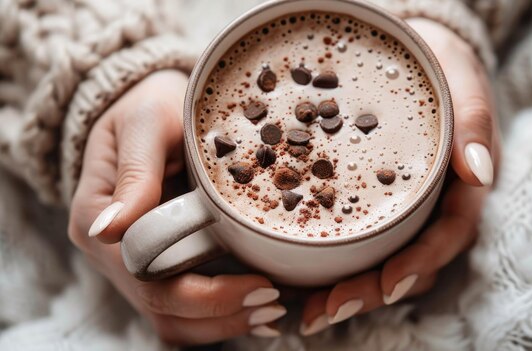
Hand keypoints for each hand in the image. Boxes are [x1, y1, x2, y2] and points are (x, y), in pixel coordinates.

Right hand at [68, 70, 284, 344]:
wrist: (154, 105)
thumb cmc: (150, 106)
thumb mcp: (146, 124)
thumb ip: (136, 173)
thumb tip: (110, 230)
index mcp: (96, 220)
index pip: (148, 278)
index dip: (205, 294)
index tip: (259, 284)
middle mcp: (110, 252)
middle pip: (163, 308)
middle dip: (223, 314)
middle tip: (276, 304)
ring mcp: (131, 263)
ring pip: (173, 318)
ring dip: (223, 322)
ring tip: (273, 312)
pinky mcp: (157, 262)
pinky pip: (184, 308)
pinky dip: (219, 315)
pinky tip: (258, 307)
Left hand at [299, 18, 498, 335]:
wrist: (421, 57)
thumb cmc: (443, 69)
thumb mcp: (462, 85)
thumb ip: (473, 124)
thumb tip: (481, 172)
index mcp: (461, 186)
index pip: (448, 235)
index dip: (420, 263)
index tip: (389, 284)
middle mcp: (436, 208)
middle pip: (412, 262)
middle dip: (373, 292)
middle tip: (328, 310)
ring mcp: (408, 211)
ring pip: (387, 262)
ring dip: (353, 290)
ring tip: (309, 311)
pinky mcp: (381, 205)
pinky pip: (364, 242)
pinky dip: (338, 265)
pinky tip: (303, 279)